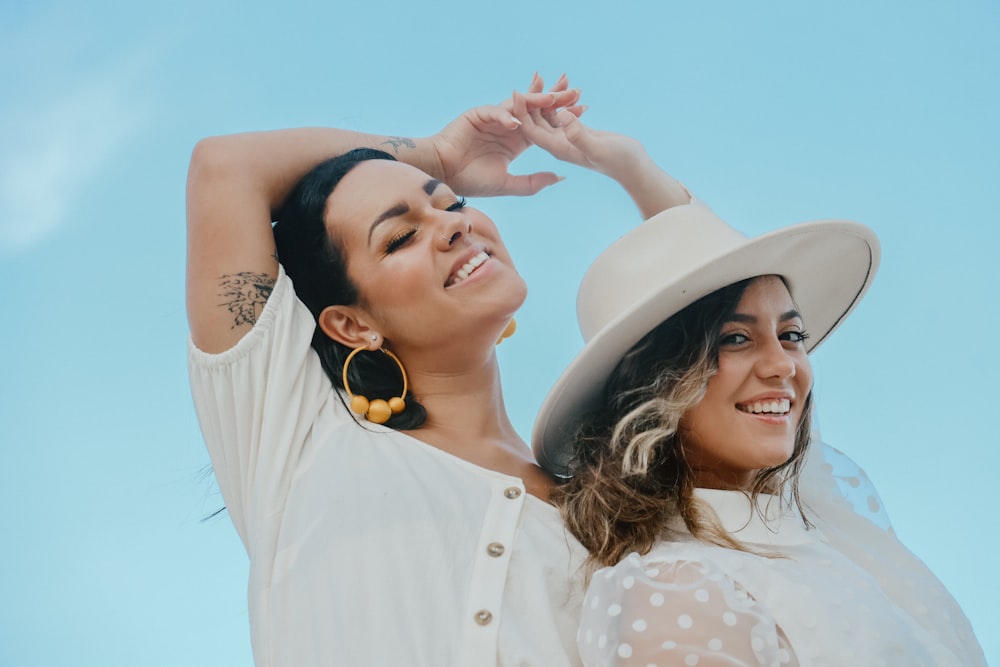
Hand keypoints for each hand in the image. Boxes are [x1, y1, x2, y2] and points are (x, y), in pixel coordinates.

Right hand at [428, 74, 581, 196]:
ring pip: (519, 105)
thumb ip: (533, 182)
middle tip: (575, 90)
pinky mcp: (478, 115)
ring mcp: (494, 118)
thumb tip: (560, 176)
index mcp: (517, 141)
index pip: (545, 125)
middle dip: (555, 98)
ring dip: (536, 100)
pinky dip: (505, 116)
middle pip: (536, 109)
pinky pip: (495, 112)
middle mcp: (509, 126)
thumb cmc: (472, 181)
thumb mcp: (507, 184)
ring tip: (553, 96)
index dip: (563, 117)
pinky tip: (516, 122)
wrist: (444, 175)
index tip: (584, 110)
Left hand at [511, 75, 646, 181]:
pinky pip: (564, 113)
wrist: (633, 168)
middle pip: (537, 120)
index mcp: (558, 147)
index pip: (532, 129)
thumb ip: (579, 134)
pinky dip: (564, 100)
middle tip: (534, 76)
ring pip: (551, 114)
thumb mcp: (598, 147)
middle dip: (533, 99)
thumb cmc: (619, 160)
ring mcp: (568, 137)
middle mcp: (559, 143)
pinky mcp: (578, 131)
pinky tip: (569, 87)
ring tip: (552, 77)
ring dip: (550, 97)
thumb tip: (562, 115)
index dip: (522, 112)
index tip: (517, 91)